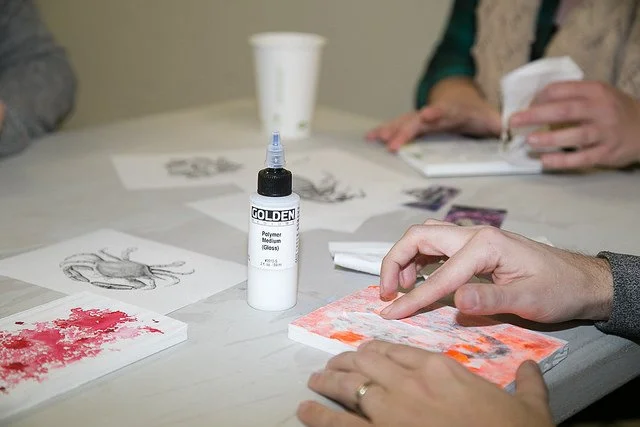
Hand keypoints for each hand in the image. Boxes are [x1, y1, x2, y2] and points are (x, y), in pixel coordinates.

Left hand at [297, 340, 554, 426]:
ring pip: (350, 384)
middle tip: (336, 363)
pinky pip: (341, 423)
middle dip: (348, 360)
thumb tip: (532, 370)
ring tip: (316, 380)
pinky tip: (305, 410)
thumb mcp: (529, 406)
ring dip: (329, 380)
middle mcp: (410, 382)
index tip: (367, 351)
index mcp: (440, 369)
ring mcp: (391, 409)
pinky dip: (319, 415)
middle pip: (368, 361)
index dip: (378, 349)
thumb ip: (527, 382)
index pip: (399, 350)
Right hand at [366, 77, 500, 151]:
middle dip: (404, 131)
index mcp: (454, 111)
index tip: (427, 115)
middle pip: (417, 120)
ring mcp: (422, 117)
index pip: (445, 111)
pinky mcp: (414, 123)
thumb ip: (501, 126)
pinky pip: (398, 126)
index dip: (436, 113)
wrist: (463, 99)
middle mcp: (434, 112)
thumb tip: (512, 132)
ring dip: (389, 130)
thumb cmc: (478, 114)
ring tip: (374, 138)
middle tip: (391, 144)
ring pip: (404, 122)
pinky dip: (385, 131)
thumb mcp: (493, 119)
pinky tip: (370, 137)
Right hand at [378, 220, 612, 321]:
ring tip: (398, 289)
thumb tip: (455, 302)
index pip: (439, 275)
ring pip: (425, 238)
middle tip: (387, 293)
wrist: (581, 280)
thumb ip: (490, 299)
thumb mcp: (528, 299)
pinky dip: (419, 260)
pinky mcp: (475, 247)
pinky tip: (418, 279)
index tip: (390, 314)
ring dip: (404, 259)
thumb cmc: (558, 289)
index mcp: (484, 245)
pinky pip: (436, 247)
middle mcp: (474, 234)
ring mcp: (473, 238)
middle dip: (395, 262)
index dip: (412, 298)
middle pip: (419, 237)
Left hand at [509, 81, 639, 169]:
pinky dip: (561, 161)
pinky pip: (582, 158)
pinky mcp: (607, 153)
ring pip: (575, 135)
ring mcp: (605, 132)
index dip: (539, 98)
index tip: (524, 106)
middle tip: (514, 122)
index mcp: (595, 91)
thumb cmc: (613, 110)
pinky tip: (544, 160)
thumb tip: (534, 103)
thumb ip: (571, 96)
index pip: (561, 90)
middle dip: (535, 116)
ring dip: (549, 139)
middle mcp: (601, 110)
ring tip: (529, 141)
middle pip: (564, 111)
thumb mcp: (597, 94)